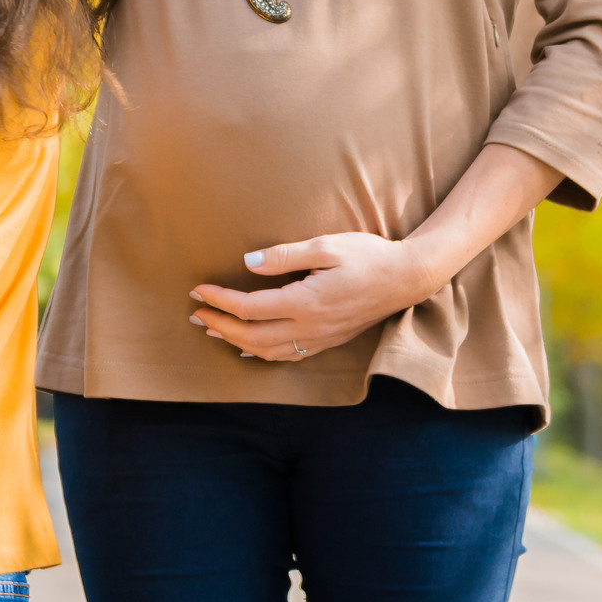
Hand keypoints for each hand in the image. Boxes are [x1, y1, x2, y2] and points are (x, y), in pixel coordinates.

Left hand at [189, 233, 441, 363]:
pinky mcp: (328, 342)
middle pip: (251, 336)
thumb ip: (285, 255)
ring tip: (213, 330)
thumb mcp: (326, 245)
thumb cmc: (368, 255)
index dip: (220, 300)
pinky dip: (262, 354)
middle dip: (219, 325)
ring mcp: (320, 339)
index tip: (198, 290)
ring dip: (235, 342)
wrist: (406, 278)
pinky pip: (287, 356)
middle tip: (195, 314)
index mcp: (305, 302)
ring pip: (267, 352)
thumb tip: (248, 263)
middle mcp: (310, 328)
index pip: (250, 308)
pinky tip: (249, 348)